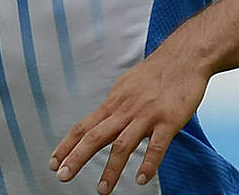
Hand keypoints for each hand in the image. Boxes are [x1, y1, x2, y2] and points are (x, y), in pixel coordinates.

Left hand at [48, 40, 208, 192]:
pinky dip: (148, 164)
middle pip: (95, 136)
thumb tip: (101, 119)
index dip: (67, 145)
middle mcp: (125, 110)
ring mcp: (146, 115)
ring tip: (102, 189)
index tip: (54, 162)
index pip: (84, 126)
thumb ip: (114, 106)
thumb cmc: (156, 72)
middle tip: (63, 176)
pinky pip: (157, 146)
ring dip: (111, 169)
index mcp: (114, 103)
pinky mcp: (168, 120)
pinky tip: (141, 179)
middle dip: (77, 157)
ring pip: (123, 145)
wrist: (184, 56)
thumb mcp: (126, 86)